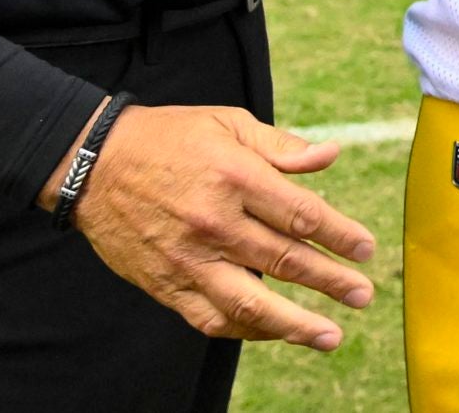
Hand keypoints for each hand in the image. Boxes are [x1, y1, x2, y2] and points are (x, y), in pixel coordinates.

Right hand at [68, 104, 376, 351]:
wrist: (93, 164)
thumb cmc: (169, 138)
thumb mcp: (226, 124)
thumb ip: (280, 146)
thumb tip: (331, 156)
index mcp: (234, 176)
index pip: (301, 213)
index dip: (339, 235)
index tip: (365, 250)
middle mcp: (215, 221)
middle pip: (286, 260)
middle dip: (331, 281)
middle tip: (363, 296)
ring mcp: (189, 258)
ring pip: (252, 302)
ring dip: (297, 323)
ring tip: (331, 335)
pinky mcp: (167, 284)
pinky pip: (214, 318)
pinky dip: (248, 329)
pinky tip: (275, 331)